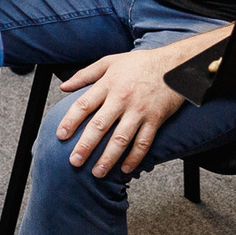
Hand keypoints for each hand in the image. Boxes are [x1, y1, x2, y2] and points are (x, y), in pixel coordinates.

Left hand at [53, 40, 204, 178]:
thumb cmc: (140, 63)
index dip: (71, 121)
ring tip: (97, 172)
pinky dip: (135, 157)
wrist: (174, 64)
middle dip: (85, 146)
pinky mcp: (155, 119)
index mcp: (108, 84)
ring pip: (121, 138)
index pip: (84, 105)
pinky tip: (125, 169)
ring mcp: (139, 111)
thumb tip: (64, 87)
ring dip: (108, 158)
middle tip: (74, 161)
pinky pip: (143, 142)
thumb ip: (85, 74)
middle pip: (100, 125)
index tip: (60, 136)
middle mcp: (122, 98)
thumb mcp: (110, 61)